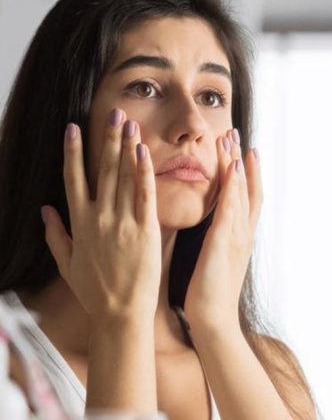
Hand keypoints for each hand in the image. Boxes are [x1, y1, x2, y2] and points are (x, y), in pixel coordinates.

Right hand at [41, 109, 161, 321]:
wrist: (119, 313)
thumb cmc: (93, 292)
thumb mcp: (65, 263)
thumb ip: (54, 234)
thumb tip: (44, 210)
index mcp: (79, 223)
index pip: (73, 178)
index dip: (73, 151)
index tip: (73, 128)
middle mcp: (98, 217)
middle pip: (101, 170)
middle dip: (106, 138)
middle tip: (113, 112)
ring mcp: (121, 222)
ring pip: (122, 177)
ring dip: (125, 147)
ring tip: (129, 122)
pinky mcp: (144, 231)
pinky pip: (143, 195)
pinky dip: (142, 172)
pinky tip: (142, 152)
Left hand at [184, 128, 261, 332]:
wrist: (212, 319)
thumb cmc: (206, 290)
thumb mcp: (211, 256)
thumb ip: (212, 237)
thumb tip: (205, 222)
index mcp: (236, 235)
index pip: (242, 195)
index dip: (241, 171)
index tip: (235, 147)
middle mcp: (241, 232)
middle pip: (246, 187)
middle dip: (241, 159)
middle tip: (233, 132)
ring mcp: (236, 236)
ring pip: (241, 193)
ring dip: (237, 164)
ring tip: (231, 140)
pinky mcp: (225, 243)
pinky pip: (230, 210)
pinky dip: (233, 188)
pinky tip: (231, 170)